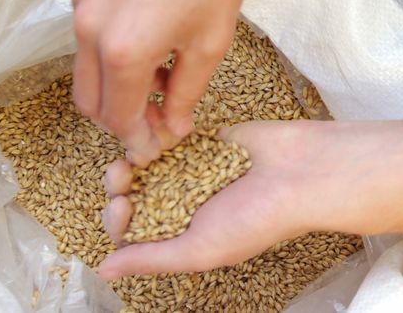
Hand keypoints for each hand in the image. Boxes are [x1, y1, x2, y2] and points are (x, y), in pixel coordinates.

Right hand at [69, 0, 256, 165]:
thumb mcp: (212, 39)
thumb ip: (188, 92)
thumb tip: (175, 126)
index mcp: (121, 51)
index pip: (118, 118)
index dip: (141, 138)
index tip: (161, 143)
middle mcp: (88, 28)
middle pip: (89, 99)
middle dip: (122, 117)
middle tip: (162, 116)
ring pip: (87, 63)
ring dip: (119, 81)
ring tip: (167, 73)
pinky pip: (90, 27)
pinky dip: (113, 45)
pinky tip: (154, 34)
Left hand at [98, 121, 350, 278]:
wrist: (301, 173)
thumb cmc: (258, 220)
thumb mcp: (199, 251)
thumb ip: (150, 259)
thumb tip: (102, 271)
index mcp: (183, 236)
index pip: (133, 232)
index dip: (118, 219)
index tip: (123, 204)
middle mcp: (185, 205)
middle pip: (135, 195)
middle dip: (120, 185)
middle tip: (122, 173)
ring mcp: (194, 171)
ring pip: (148, 165)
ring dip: (135, 157)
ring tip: (138, 152)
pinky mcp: (206, 141)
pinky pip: (173, 138)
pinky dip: (160, 134)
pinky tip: (158, 130)